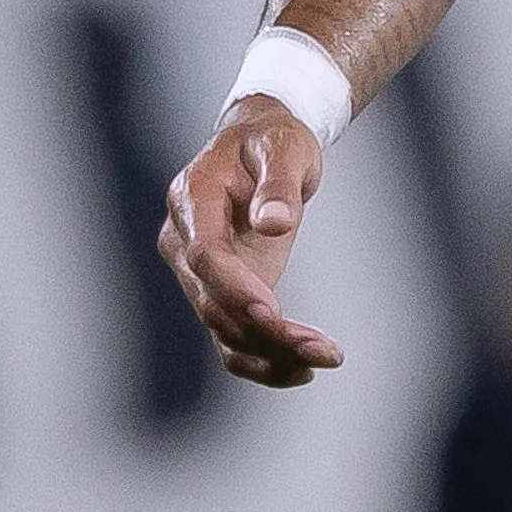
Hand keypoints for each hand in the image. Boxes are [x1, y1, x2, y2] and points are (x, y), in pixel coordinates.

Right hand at [158, 99, 343, 386]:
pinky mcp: (222, 293)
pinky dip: (263, 360)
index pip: (204, 255)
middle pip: (214, 302)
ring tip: (327, 358)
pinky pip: (231, 338)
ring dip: (271, 353)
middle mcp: (184, 243)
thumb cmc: (273, 141)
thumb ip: (277, 184)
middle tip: (323, 350)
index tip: (271, 313)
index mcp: (192, 201)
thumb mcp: (284, 147)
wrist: (260, 144)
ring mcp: (198, 274)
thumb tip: (272, 224)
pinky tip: (303, 370)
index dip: (233, 287)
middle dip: (266, 332)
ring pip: (223, 329)